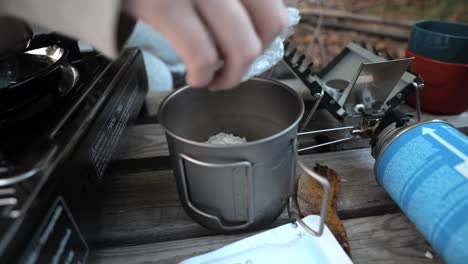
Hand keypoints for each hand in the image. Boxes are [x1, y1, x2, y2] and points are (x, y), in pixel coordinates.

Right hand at [123, 0, 296, 90]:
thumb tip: (273, 15)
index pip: (279, 6)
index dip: (270, 34)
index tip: (255, 43)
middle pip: (270, 27)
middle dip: (253, 58)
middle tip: (233, 65)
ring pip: (243, 47)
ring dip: (231, 77)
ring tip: (215, 79)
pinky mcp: (164, 5)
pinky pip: (203, 56)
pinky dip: (202, 77)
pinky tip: (195, 78)